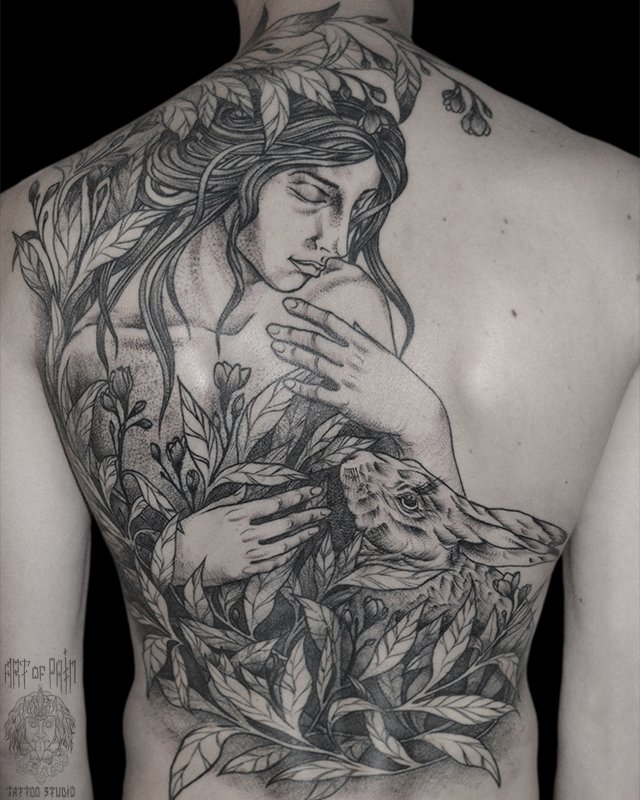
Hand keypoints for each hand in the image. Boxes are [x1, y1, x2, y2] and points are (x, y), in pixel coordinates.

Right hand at [176, 484, 328, 585]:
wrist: (175, 560)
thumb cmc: (191, 530)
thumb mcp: (212, 509)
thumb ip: (235, 502)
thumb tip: (251, 494)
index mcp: (237, 514)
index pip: (275, 503)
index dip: (297, 496)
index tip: (313, 491)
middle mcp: (245, 533)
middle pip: (284, 523)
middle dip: (308, 515)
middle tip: (324, 510)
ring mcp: (246, 553)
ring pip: (282, 545)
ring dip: (301, 536)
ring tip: (315, 529)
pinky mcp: (243, 571)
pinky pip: (270, 564)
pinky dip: (286, 557)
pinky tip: (296, 550)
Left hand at [266, 296, 458, 478]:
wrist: (415, 409)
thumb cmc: (399, 381)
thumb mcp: (383, 354)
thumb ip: (364, 339)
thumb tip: (351, 325)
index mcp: (363, 344)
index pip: (330, 321)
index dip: (307, 311)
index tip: (288, 304)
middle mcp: (354, 359)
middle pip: (316, 341)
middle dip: (291, 332)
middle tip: (271, 328)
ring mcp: (350, 380)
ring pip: (314, 363)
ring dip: (293, 354)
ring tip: (276, 348)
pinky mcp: (347, 402)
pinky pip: (318, 393)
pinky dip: (302, 388)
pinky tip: (288, 383)